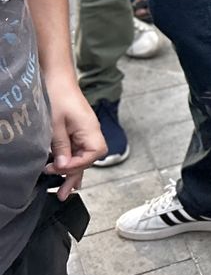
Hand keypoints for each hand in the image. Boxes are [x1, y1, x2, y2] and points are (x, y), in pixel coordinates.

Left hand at [45, 80, 104, 196]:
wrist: (57, 80)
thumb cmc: (57, 98)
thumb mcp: (54, 124)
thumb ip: (61, 147)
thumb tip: (62, 167)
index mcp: (90, 130)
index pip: (92, 155)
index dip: (75, 165)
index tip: (56, 167)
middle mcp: (92, 132)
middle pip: (89, 159)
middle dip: (75, 176)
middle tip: (62, 194)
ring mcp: (85, 132)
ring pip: (83, 157)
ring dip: (73, 172)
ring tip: (64, 191)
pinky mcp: (77, 131)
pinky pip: (78, 151)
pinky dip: (72, 163)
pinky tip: (66, 173)